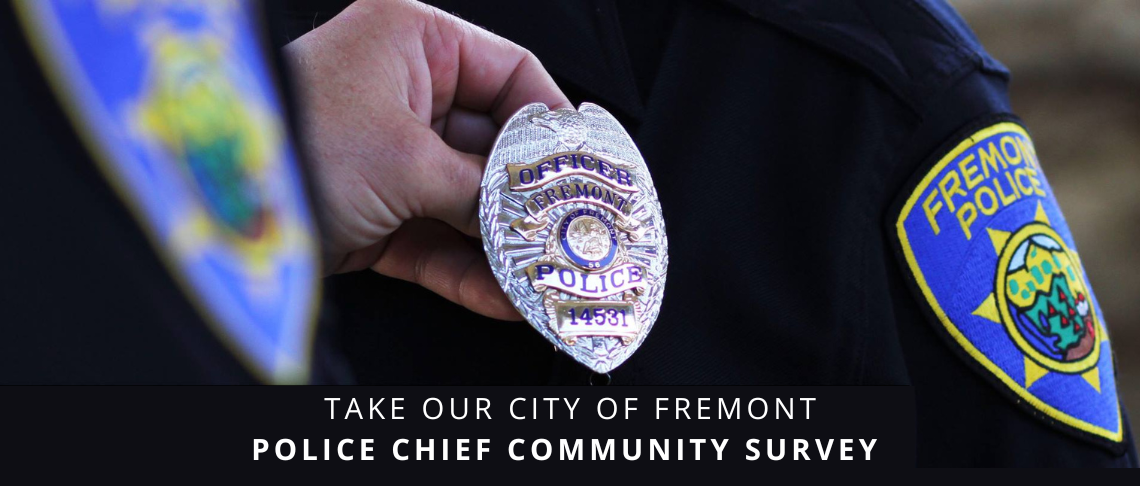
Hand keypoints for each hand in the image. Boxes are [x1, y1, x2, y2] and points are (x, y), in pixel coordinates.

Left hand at [284, 0, 569, 319]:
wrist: (211, 208)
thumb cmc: (293, 143)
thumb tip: (538, 213)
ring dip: (504, 241)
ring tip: (547, 272)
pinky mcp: (375, 212)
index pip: (509, 73)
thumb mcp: (406, 160)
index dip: (552, 123)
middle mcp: (403, 93)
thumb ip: (482, 189)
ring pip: (467, 201)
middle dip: (529, 195)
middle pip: (493, 145)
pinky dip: (467, 269)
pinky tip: (505, 295)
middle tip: (572, 229)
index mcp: (412, 43)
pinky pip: (435, 239)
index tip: (586, 166)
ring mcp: (390, 156)